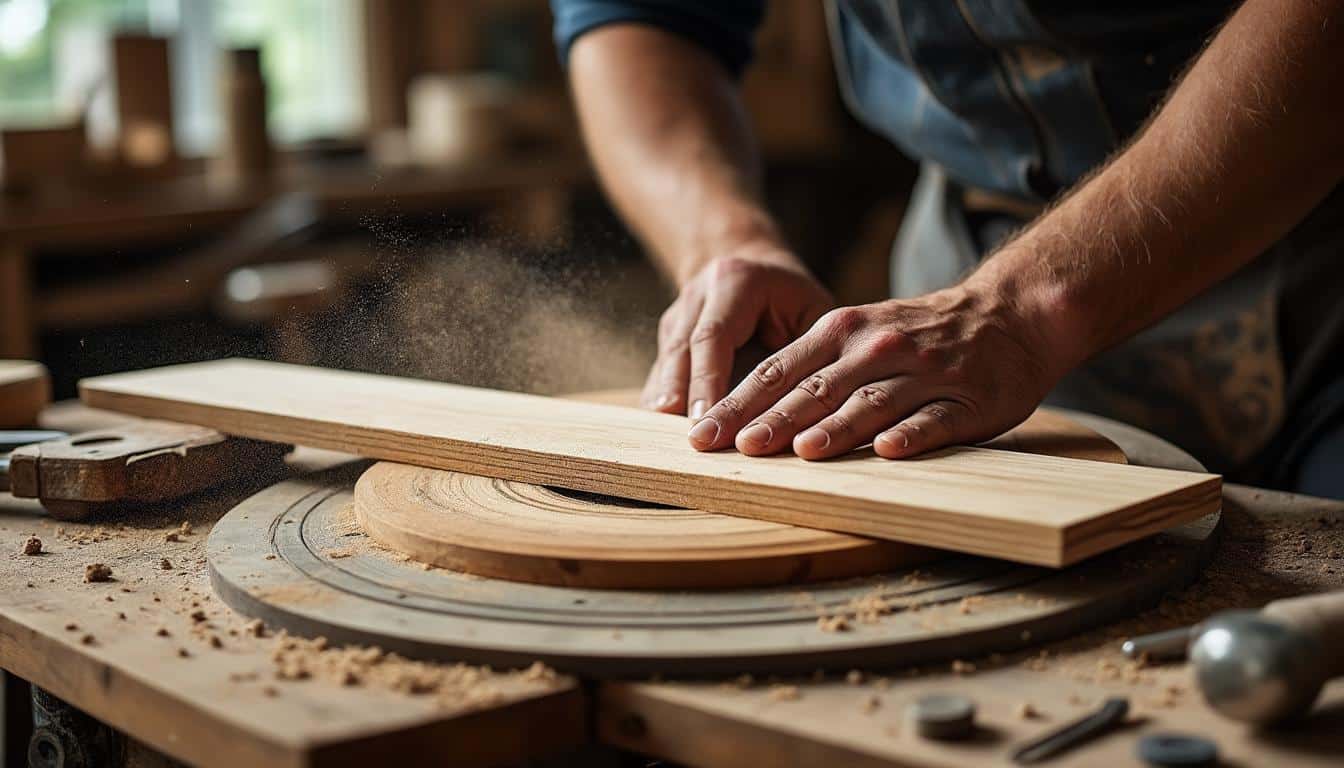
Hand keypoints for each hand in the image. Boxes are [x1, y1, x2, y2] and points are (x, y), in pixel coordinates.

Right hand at [641, 249, 834, 417]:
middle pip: (684, 349)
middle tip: (691, 436)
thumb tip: (800, 405)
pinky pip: (662, 367)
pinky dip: (662, 396)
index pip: (716, 334)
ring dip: (668, 398)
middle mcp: (700, 292)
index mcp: (738, 282)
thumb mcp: (812, 311)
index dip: (709, 379)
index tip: (708, 418)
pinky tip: (662, 427)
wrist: (756, 268)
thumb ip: (805, 351)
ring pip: (668, 359)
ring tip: (667, 436)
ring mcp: (680, 311)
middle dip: (685, 394)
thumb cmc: (794, 299)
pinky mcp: (670, 332)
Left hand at [686, 283, 1065, 458]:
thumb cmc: (922, 332)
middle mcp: (877, 347)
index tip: (703, 433)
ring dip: (835, 427)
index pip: (780, 370)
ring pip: (871, 402)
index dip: (739, 401)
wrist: (1010, 314)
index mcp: (844, 331)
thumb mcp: (862, 331)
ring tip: (801, 452)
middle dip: (772, 420)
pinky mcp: (966, 399)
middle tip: (735, 450)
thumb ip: (816, 364)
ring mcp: (923, 373)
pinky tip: (887, 452)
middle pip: (816, 388)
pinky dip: (910, 434)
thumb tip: (750, 409)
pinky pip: (934, 418)